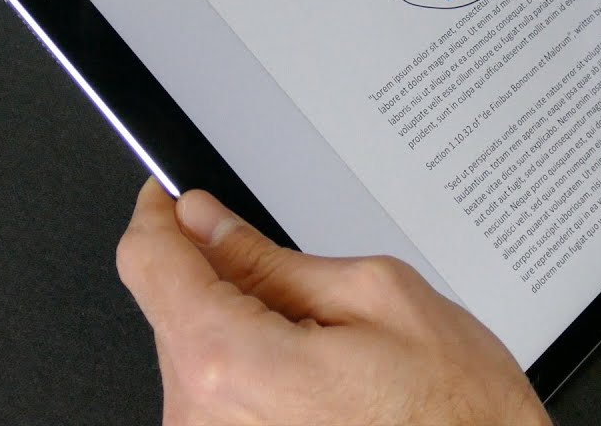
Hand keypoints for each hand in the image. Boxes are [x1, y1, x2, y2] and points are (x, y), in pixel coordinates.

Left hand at [116, 178, 550, 425]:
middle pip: (171, 308)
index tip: (171, 197)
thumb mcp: (375, 296)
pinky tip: (315, 380)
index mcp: (233, 363)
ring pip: (194, 351)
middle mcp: (205, 418)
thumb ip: (272, 257)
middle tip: (304, 286)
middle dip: (221, 276)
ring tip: (330, 349)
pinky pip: (214, 395)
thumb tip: (208, 222)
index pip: (148, 262)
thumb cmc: (452, 413)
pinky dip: (251, 369)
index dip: (159, 214)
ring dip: (242, 329)